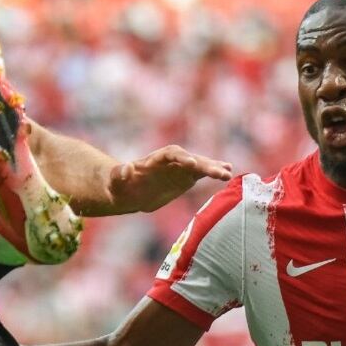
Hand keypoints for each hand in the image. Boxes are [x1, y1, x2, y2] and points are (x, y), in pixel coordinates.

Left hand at [104, 145, 232, 214]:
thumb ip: (120, 174)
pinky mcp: (186, 178)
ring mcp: (181, 169)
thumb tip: (126, 168)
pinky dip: (214, 173)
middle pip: (191, 159)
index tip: (191, 164)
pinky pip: (203, 174)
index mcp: (156, 159)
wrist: (128, 192)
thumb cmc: (120, 186)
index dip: (182, 157)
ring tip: (228, 173)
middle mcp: (172, 161)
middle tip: (220, 171)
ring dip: (214, 169)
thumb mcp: (116, 181)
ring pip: (200, 166)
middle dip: (205, 164)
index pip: (171, 154)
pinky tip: (228, 173)